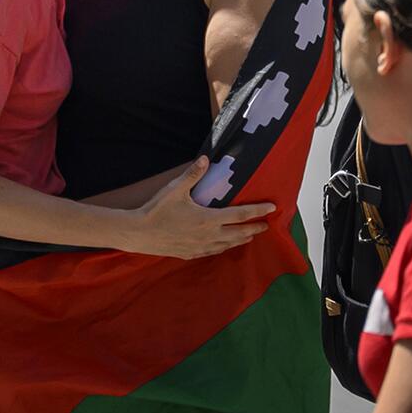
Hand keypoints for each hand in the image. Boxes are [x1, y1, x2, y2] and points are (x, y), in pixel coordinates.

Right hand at [126, 158, 274, 258]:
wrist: (140, 233)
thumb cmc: (157, 210)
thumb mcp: (175, 189)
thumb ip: (193, 174)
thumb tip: (205, 159)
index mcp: (208, 219)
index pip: (240, 215)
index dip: (257, 211)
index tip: (271, 208)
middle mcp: (209, 235)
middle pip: (238, 233)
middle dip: (254, 229)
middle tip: (265, 226)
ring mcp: (200, 247)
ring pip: (227, 245)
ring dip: (241, 240)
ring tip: (249, 236)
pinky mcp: (191, 254)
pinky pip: (213, 252)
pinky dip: (223, 248)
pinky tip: (224, 246)